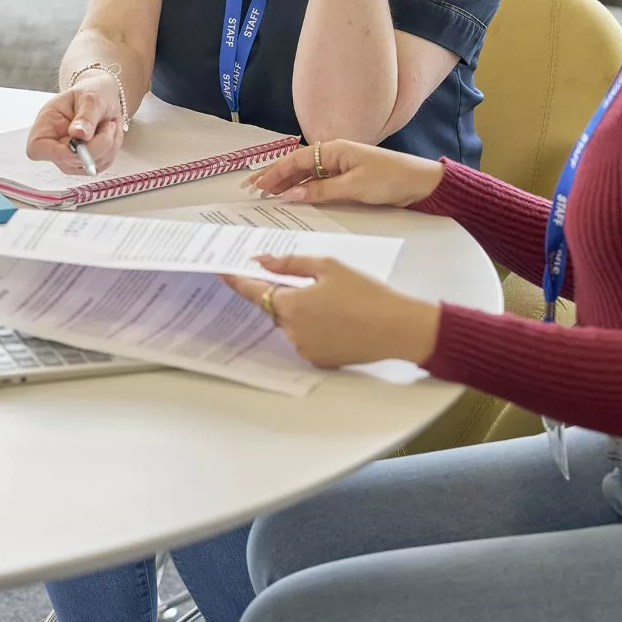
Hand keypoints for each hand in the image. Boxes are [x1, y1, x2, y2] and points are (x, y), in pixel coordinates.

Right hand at [25, 71, 124, 173]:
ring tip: (108, 124)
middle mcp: (54, 146)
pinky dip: (113, 148)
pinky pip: (103, 164)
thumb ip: (85, 117)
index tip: (81, 140)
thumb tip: (78, 134)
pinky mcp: (85, 163)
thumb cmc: (91, 92)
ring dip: (109, 144)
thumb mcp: (90, 98)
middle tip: (108, 123)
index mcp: (45, 126)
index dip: (58, 153)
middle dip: (98, 144)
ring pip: (92, 165)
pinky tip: (109, 133)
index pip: (37, 150)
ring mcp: (69, 158)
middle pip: (72, 160)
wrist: (103, 95)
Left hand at [221, 255, 440, 366]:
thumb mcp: (328, 267)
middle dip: (284, 294)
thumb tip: (261, 261)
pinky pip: (306, 340)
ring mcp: (305, 348)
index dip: (237, 281)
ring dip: (302, 312)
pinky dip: (315, 328)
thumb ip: (290, 263)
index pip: (254, 291)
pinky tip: (339, 319)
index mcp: (292, 304)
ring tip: (335, 302)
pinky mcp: (319, 360)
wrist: (399, 327)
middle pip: (276, 307)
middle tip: (309, 283)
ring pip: (292, 324)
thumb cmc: (367, 293)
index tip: (222, 273)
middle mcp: (292, 330)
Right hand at [246, 139, 443, 207]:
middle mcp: (334, 155)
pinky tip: (293, 196)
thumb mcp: (354, 187)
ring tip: (266, 193)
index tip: (257, 185)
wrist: (422, 184)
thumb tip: (291, 194)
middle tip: (251, 188)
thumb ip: (321, 191)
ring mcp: (340, 167)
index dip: (274, 172)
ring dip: (286, 183)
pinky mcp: (347, 178)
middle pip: (297, 165)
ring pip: (306, 174)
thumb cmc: (391, 180)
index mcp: (335, 149)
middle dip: (273, 175)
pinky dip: (303, 189)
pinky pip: (318, 182)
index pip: (296, 160)